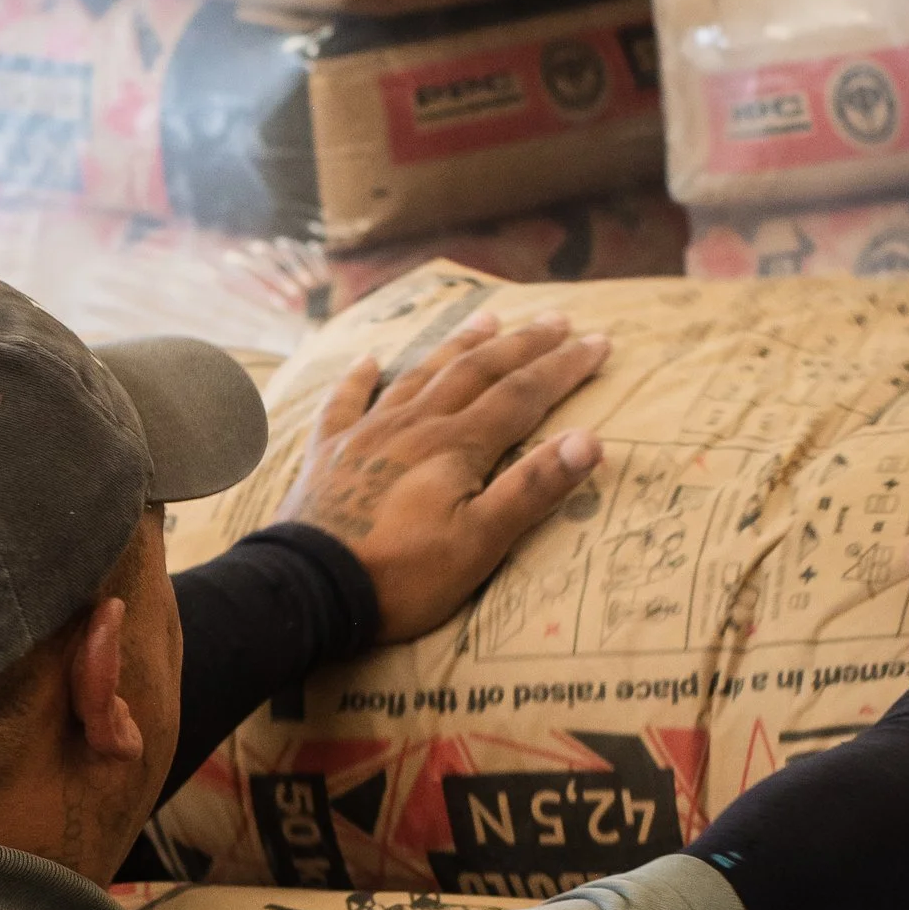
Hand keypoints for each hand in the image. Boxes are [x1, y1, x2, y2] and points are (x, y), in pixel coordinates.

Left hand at [281, 314, 608, 645]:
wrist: (308, 591)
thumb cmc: (402, 576)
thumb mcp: (481, 543)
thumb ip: (532, 488)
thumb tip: (590, 439)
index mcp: (456, 446)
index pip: (522, 395)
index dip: (564, 368)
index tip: (600, 342)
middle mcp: (413, 425)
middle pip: (476, 372)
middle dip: (521, 344)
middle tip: (556, 318)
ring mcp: (366, 436)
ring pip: (419, 375)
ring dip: (456, 346)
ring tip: (486, 320)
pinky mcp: (328, 455)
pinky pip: (345, 403)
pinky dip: (360, 378)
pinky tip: (370, 359)